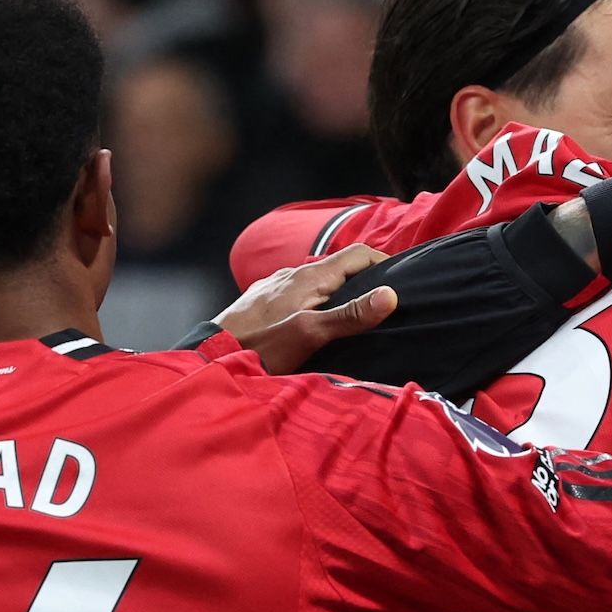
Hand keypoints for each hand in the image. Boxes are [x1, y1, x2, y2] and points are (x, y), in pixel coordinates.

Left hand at [215, 244, 396, 373]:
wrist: (207, 357)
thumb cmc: (258, 347)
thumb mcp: (309, 334)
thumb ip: (350, 316)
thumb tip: (391, 295)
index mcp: (309, 276)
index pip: (360, 254)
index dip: (386, 264)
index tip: (404, 285)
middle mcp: (292, 273)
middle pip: (340, 267)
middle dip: (366, 281)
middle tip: (384, 307)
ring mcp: (275, 286)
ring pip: (319, 281)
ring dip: (340, 293)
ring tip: (352, 319)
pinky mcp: (262, 300)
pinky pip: (300, 293)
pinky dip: (318, 302)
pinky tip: (314, 325)